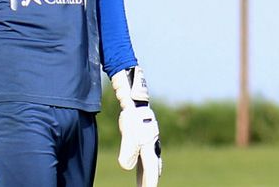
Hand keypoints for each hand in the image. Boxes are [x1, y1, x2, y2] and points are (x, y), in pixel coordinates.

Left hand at [113, 67, 161, 186]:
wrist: (134, 99)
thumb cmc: (133, 115)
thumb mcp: (129, 132)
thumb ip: (128, 149)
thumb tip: (125, 167)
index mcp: (149, 147)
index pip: (152, 170)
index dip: (150, 183)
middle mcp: (151, 146)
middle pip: (153, 168)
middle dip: (150, 181)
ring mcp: (148, 142)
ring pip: (150, 162)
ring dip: (147, 174)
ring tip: (143, 185)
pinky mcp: (142, 139)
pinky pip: (144, 156)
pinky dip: (142, 165)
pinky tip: (135, 167)